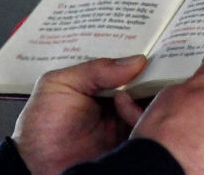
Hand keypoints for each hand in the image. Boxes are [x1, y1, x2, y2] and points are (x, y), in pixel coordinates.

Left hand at [12, 54, 150, 174]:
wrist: (37, 166)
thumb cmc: (40, 126)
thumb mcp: (60, 84)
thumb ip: (95, 70)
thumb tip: (136, 61)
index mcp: (95, 83)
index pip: (123, 65)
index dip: (138, 55)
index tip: (155, 42)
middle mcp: (111, 100)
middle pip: (141, 82)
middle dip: (152, 72)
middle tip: (166, 60)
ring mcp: (120, 121)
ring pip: (148, 103)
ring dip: (153, 93)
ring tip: (152, 85)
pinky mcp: (126, 141)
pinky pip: (146, 126)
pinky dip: (148, 116)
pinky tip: (140, 109)